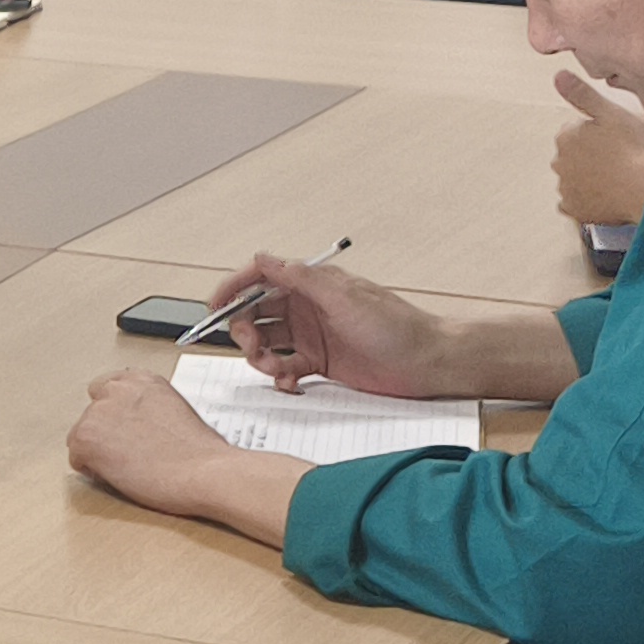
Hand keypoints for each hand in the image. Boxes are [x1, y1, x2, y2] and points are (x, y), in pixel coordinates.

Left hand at [68, 363, 241, 518]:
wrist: (204, 471)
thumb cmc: (200, 452)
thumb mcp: (175, 411)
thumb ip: (148, 410)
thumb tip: (135, 426)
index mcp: (142, 380)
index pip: (107, 389)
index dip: (114, 415)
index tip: (123, 430)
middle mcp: (117, 389)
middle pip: (92, 413)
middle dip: (105, 433)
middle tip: (127, 453)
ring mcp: (99, 412)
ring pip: (81, 435)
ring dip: (98, 451)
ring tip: (128, 467)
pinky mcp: (87, 437)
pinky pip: (76, 457)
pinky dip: (91, 469)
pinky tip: (119, 475)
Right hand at [215, 247, 463, 396]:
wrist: (428, 363)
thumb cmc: (398, 329)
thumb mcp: (345, 298)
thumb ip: (301, 278)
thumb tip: (264, 258)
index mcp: (312, 286)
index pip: (259, 279)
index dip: (232, 290)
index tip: (214, 308)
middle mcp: (308, 309)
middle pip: (256, 314)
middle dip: (245, 331)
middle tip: (254, 347)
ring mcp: (313, 337)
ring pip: (267, 343)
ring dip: (261, 358)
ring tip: (276, 369)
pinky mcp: (321, 364)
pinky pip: (286, 370)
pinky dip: (281, 379)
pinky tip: (291, 384)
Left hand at [550, 71, 643, 228]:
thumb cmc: (635, 150)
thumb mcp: (611, 112)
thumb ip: (582, 94)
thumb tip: (558, 75)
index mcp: (565, 137)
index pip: (576, 129)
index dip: (598, 132)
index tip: (616, 137)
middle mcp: (559, 163)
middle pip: (574, 154)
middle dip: (591, 154)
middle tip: (619, 156)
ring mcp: (566, 189)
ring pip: (575, 178)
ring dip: (590, 177)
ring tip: (617, 176)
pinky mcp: (576, 211)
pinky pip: (577, 203)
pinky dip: (588, 200)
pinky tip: (606, 195)